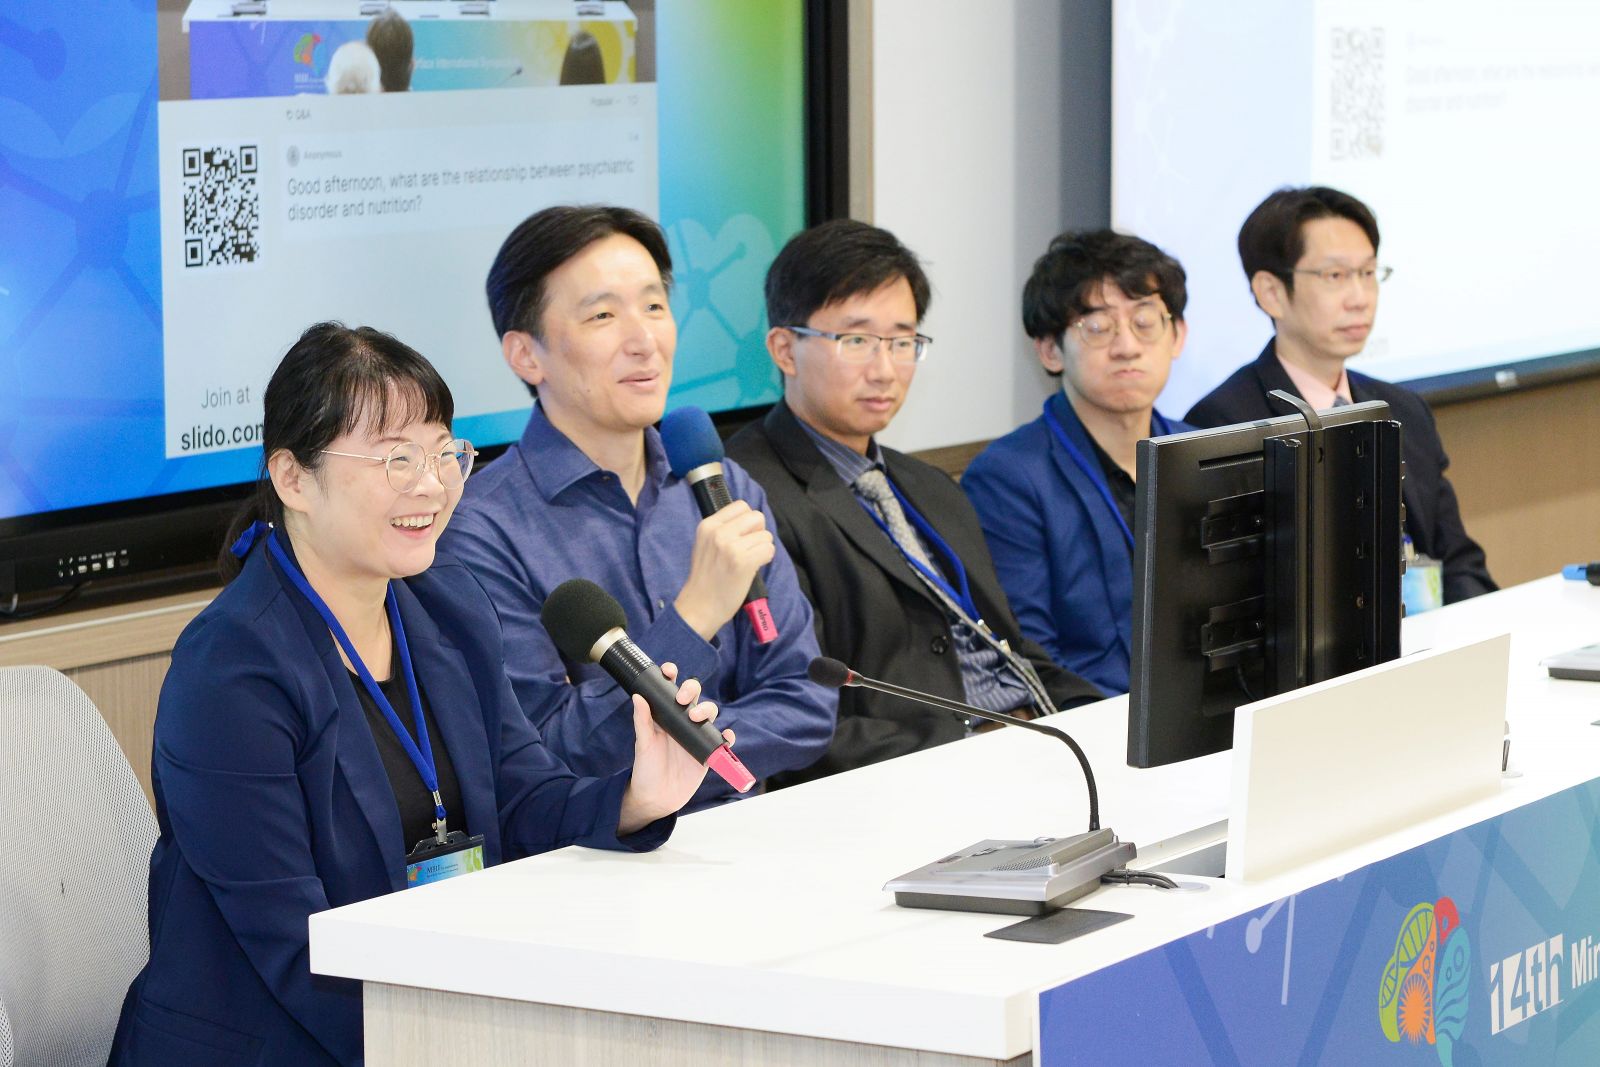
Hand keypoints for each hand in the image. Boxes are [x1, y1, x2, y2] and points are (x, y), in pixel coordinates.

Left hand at [617, 662, 734, 833]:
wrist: (656, 798)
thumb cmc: (646, 769)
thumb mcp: (642, 745)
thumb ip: (642, 721)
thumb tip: (638, 696)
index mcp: (665, 716)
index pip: (670, 691)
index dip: (672, 677)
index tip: (669, 671)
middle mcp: (682, 722)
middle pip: (694, 697)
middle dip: (692, 690)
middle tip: (684, 698)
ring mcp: (697, 736)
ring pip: (710, 714)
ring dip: (707, 710)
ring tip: (698, 717)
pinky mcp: (708, 752)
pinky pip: (723, 740)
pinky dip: (727, 736)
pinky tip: (725, 736)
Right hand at [673, 501, 775, 639]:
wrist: (699, 606)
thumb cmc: (705, 578)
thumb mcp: (704, 545)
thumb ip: (722, 530)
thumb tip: (749, 522)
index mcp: (707, 525)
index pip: (741, 506)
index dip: (747, 521)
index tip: (742, 536)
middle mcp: (719, 532)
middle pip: (757, 516)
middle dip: (758, 532)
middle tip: (749, 548)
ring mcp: (731, 547)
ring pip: (766, 535)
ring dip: (762, 548)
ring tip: (748, 561)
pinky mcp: (744, 562)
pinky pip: (769, 550)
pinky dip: (766, 559)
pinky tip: (753, 568)